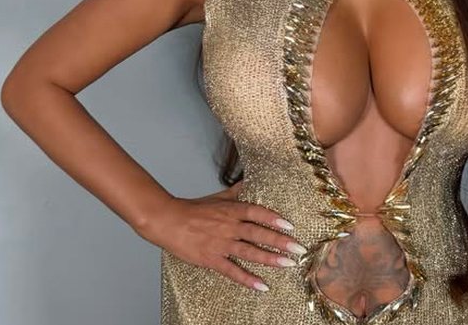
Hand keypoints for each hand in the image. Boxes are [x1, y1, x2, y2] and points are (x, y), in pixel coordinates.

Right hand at [135, 181, 306, 291]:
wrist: (168, 221)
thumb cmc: (193, 209)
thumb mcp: (217, 197)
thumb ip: (236, 192)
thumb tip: (250, 181)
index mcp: (231, 210)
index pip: (257, 212)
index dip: (274, 218)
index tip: (290, 226)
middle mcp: (229, 227)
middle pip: (259, 233)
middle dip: (281, 242)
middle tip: (299, 249)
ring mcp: (221, 244)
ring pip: (250, 252)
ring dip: (270, 259)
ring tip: (288, 264)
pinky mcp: (212, 259)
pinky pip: (232, 271)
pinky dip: (247, 279)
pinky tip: (262, 285)